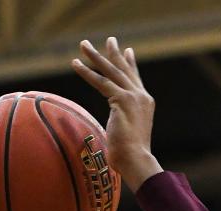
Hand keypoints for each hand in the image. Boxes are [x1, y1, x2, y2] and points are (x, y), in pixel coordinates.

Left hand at [71, 36, 163, 191]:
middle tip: (109, 39)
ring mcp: (132, 96)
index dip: (130, 65)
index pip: (135, 80)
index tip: (128, 52)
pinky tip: (75, 64)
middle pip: (124, 70)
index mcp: (144, 104)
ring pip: (110, 72)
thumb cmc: (130, 158)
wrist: (136, 161)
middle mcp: (141, 96)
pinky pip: (101, 82)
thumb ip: (121, 127)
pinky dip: (87, 72)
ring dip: (95, 57)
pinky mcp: (122, 100)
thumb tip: (114, 134)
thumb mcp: (127, 137)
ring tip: (83, 45)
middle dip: (114, 54)